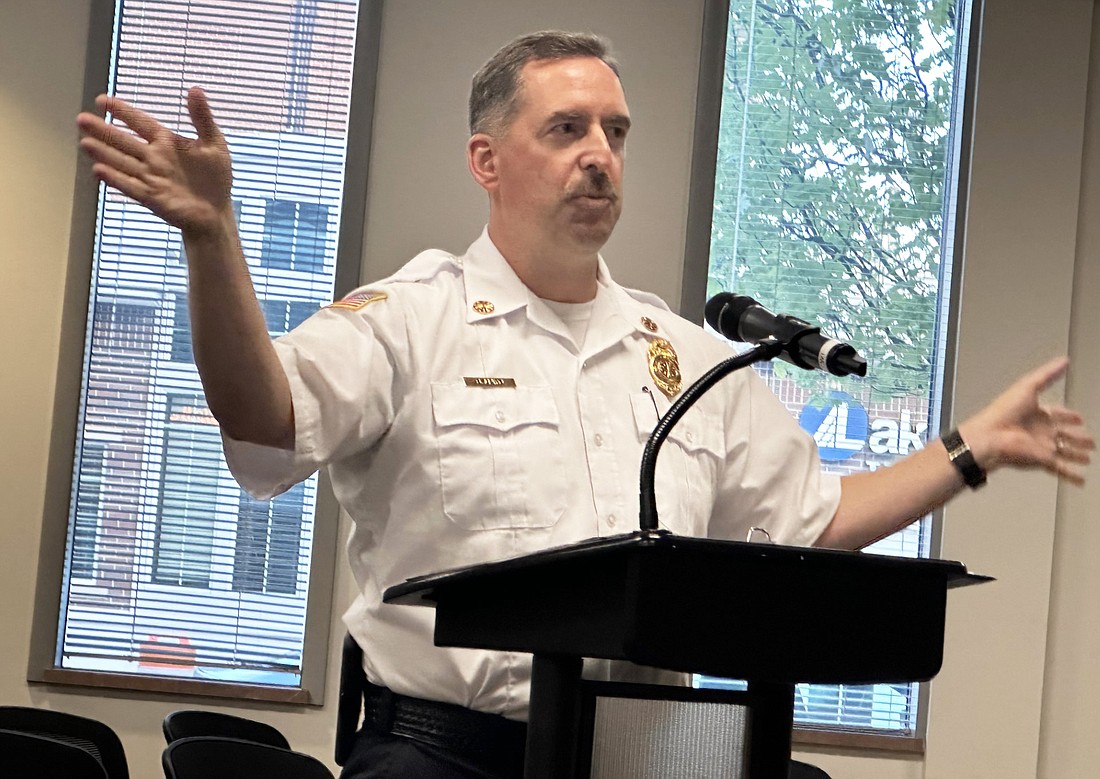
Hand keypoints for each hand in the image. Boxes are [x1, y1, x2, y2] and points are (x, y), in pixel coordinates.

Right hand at [77, 86, 232, 235]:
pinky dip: (115, 179)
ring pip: (122, 162)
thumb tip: (195, 88)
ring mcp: (151, 177)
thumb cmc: (216, 178)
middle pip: (124, 141)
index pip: (141, 122)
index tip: (102, 100)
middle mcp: (153, 158)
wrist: (217, 211)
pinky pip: (130, 186)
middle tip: (82, 119)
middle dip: (104, 131)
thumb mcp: (214, 144)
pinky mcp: (151, 197)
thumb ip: (202, 118)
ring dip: (104, 153)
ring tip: (85, 143)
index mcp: (167, 142)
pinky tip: (98, 170)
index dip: (123, 111)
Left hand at [959, 357, 1094, 484]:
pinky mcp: (1041, 460)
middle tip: (1091, 441)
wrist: (991, 436)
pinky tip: (1081, 480)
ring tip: (1089, 457)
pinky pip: (1060, 468)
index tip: (1078, 417)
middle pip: (1064, 434)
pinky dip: (1071, 475)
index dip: (1068, 415)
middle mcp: (1040, 430)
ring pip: (1065, 451)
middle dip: (1078, 437)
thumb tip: (1064, 360)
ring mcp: (1041, 446)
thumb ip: (1048, 375)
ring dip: (1077, 455)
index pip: (1057, 413)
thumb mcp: (1028, 386)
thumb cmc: (1004, 411)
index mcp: (1037, 413)